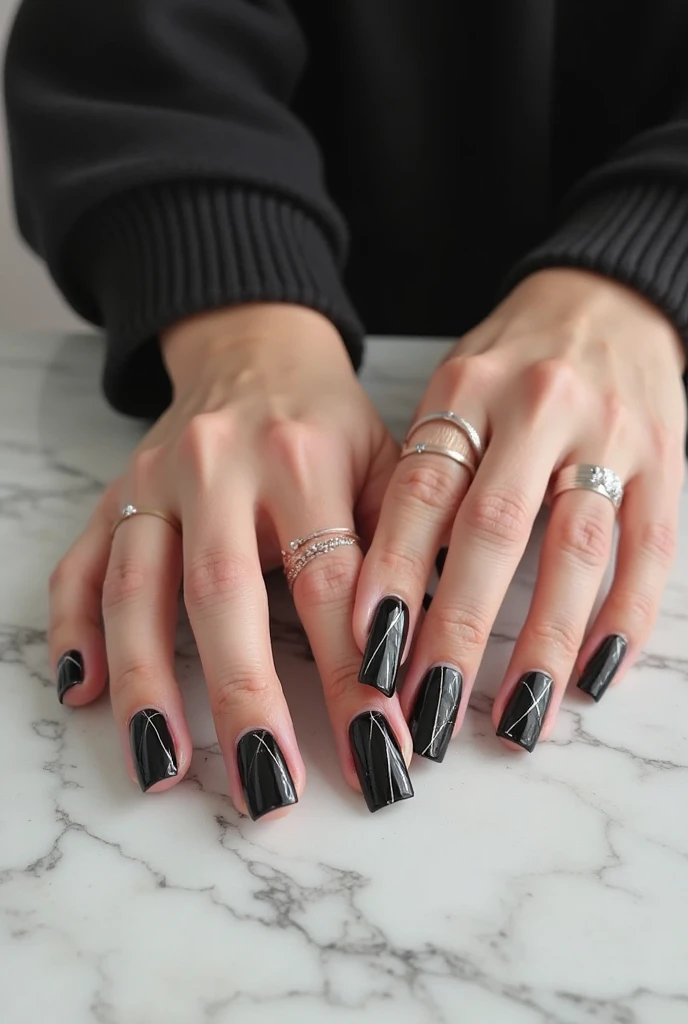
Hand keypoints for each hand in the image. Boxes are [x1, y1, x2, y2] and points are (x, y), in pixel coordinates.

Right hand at [48, 303, 410, 816]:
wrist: (253, 349)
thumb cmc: (330, 422)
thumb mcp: (387, 460)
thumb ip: (404, 547)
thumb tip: (424, 663)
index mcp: (303, 459)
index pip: (329, 584)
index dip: (354, 674)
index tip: (379, 752)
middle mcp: (218, 467)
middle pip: (224, 595)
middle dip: (246, 700)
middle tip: (270, 790)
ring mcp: (154, 483)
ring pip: (138, 590)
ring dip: (148, 684)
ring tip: (164, 769)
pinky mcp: (112, 496)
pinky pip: (78, 567)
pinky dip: (73, 633)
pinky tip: (82, 694)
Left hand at [354, 269, 685, 758]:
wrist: (607, 296)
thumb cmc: (510, 364)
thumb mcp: (454, 394)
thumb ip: (426, 475)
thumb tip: (386, 591)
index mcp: (468, 391)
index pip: (421, 493)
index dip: (394, 576)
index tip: (368, 651)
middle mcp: (539, 409)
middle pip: (493, 532)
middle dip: (458, 630)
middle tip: (429, 709)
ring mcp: (611, 434)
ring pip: (576, 550)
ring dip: (544, 642)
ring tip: (516, 719)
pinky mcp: (667, 461)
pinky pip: (650, 550)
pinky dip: (623, 618)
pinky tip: (596, 676)